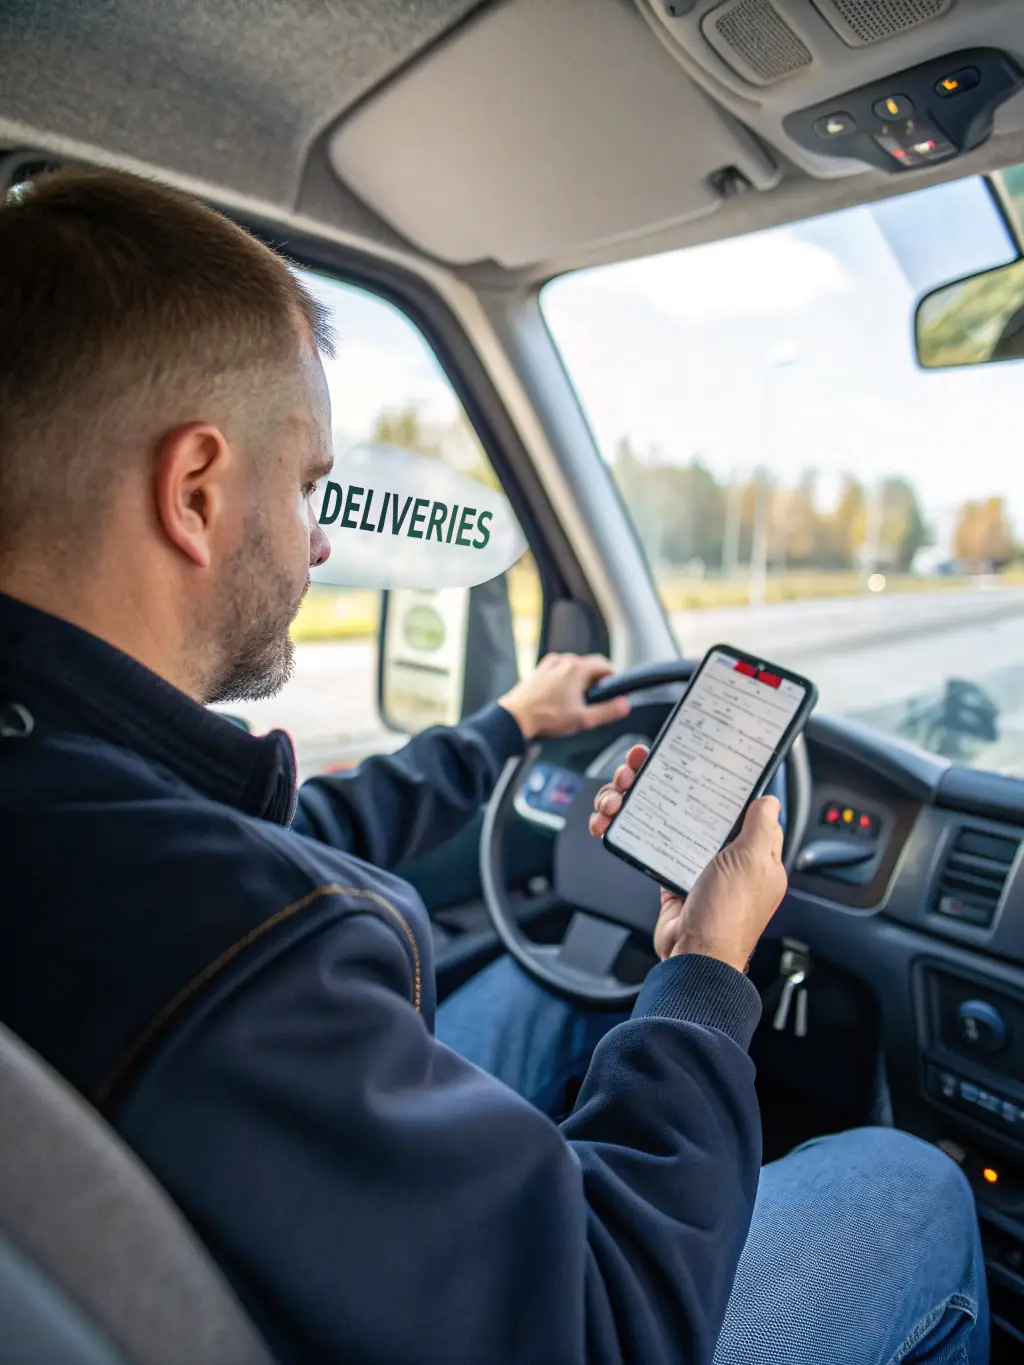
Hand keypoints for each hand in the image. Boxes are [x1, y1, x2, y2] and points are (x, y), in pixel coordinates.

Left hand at [498, 653, 629, 740]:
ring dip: (580, 680)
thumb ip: (607, 711)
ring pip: (574, 667)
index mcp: (577, 668)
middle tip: (595, 701)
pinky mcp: (539, 670)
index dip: (613, 678)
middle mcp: (564, 661)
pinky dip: (564, 679)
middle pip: (589, 665)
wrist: (515, 718)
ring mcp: (549, 664)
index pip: (605, 665)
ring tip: (576, 701)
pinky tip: (560, 697)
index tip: (613, 692)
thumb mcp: (583, 719)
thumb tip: (625, 705)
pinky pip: (559, 670)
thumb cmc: (546, 718)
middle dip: (596, 681)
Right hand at [589, 745, 786, 973]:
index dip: (708, 777)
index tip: (686, 759)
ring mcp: (694, 865)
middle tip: (631, 773)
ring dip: (631, 804)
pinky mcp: (668, 877)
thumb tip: (769, 799)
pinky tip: (611, 822)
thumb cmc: (728, 914)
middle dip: (655, 784)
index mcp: (752, 851)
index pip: (732, 802)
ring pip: (661, 820)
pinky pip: (647, 845)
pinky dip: (627, 831)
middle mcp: (724, 856)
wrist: (694, 957)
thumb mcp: (752, 861)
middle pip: (687, 804)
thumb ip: (761, 826)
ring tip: (612, 800)